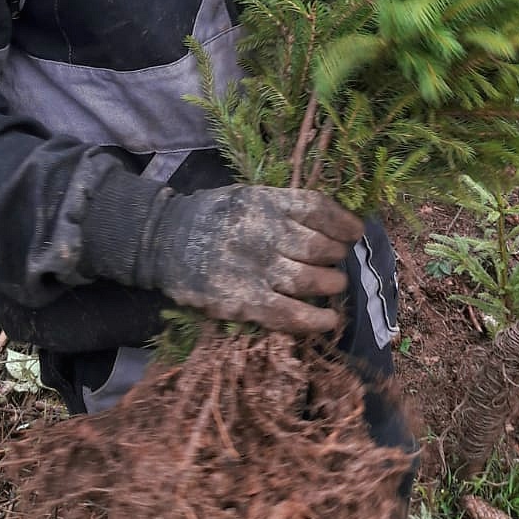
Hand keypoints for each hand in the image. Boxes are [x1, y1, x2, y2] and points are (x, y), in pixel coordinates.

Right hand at [135, 185, 363, 335]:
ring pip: (310, 280)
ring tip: (334, 284)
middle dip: (337, 255)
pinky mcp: (243, 300)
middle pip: (320, 247)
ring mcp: (255, 268)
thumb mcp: (248, 197)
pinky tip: (329, 321)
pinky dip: (314, 320)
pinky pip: (289, 314)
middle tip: (337, 260)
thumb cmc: (212, 216)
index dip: (344, 222)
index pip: (318, 209)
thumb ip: (283, 208)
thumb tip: (331, 222)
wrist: (163, 240)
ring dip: (331, 284)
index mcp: (266, 202)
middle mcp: (264, 233)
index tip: (354, 232)